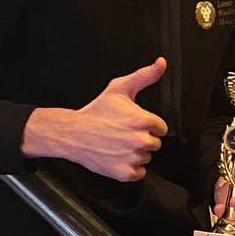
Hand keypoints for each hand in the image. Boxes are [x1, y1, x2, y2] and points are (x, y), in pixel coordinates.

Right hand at [22, 57, 168, 181]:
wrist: (73, 133)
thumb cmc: (96, 112)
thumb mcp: (119, 88)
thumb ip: (145, 76)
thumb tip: (161, 63)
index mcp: (144, 120)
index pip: (160, 128)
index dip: (147, 125)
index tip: (132, 123)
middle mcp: (141, 140)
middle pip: (155, 143)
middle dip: (142, 138)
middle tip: (122, 133)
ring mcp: (134, 157)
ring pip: (146, 157)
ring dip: (135, 153)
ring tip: (117, 143)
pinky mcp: (126, 172)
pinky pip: (139, 172)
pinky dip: (130, 167)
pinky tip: (117, 156)